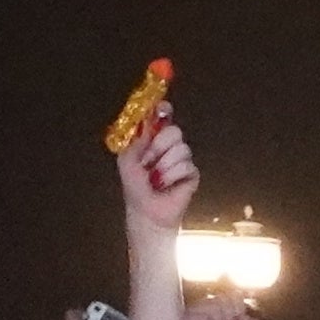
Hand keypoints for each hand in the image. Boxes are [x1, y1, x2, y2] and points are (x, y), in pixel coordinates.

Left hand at [118, 115, 194, 232]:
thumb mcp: (127, 160)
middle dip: (160, 145)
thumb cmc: (135, 187)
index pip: (162, 118)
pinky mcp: (192, 174)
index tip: (162, 109)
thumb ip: (135, 140)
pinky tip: (165, 185)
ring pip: (181, 148)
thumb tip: (147, 124)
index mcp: (153, 139)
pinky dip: (172, 176)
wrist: (146, 211)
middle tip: (148, 160)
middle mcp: (170, 146)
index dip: (163, 111)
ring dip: (164, 165)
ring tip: (156, 179)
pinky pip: (186, 166)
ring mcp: (183, 159)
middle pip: (175, 130)